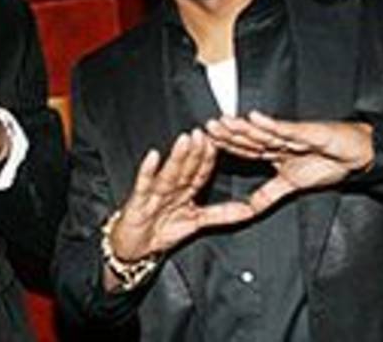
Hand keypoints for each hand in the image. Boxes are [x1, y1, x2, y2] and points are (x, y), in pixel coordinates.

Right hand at [108, 129, 254, 264]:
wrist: (133, 247)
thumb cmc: (161, 231)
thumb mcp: (196, 223)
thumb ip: (222, 214)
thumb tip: (249, 210)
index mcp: (185, 191)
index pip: (200, 172)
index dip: (211, 159)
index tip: (222, 143)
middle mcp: (170, 188)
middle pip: (186, 169)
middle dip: (196, 152)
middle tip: (205, 134)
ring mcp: (153, 193)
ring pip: (168, 173)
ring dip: (177, 156)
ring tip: (185, 141)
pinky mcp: (137, 202)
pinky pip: (143, 184)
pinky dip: (147, 171)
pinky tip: (153, 157)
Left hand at [205, 110, 373, 213]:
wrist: (359, 155)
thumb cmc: (329, 164)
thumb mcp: (293, 186)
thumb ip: (270, 194)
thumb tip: (250, 210)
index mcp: (273, 151)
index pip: (245, 149)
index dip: (226, 147)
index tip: (205, 145)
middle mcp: (279, 140)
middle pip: (249, 138)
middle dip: (228, 134)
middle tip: (206, 128)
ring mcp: (292, 135)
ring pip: (263, 131)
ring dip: (242, 127)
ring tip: (223, 122)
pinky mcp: (308, 132)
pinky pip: (287, 129)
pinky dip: (271, 124)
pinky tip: (255, 117)